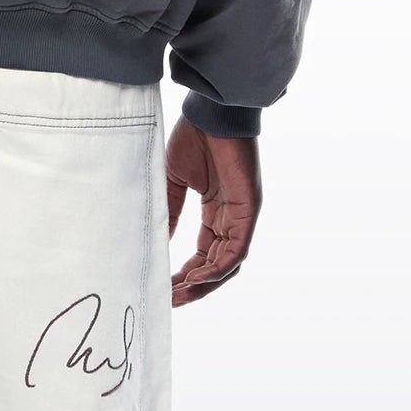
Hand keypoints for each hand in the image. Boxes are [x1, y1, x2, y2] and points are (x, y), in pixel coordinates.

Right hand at [165, 118, 260, 306]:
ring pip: (227, 263)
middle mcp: (232, 217)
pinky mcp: (249, 209)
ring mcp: (242, 214)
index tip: (164, 288)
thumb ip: (170, 211)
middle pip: (216, 264)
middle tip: (169, 301)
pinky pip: (236, 250)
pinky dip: (218, 268)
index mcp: (216, 210)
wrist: (210, 110)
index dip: (186, 273)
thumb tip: (160, 242)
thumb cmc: (193, 136)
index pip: (204, 253)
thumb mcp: (173, 180)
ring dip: (204, 284)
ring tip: (179, 297)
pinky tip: (197, 279)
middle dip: (194, 286)